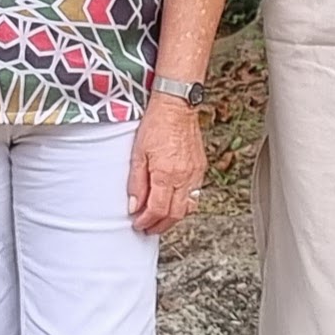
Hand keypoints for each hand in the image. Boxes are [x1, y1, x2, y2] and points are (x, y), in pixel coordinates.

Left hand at [127, 96, 207, 234]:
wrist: (177, 106)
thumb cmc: (157, 124)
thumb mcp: (138, 153)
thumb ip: (136, 183)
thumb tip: (134, 205)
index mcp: (167, 174)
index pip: (158, 209)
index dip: (147, 221)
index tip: (138, 224)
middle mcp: (184, 177)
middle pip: (175, 214)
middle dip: (160, 225)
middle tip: (148, 228)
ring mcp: (195, 173)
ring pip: (188, 208)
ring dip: (173, 218)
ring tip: (160, 219)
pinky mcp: (201, 168)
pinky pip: (195, 194)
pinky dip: (183, 204)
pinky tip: (173, 202)